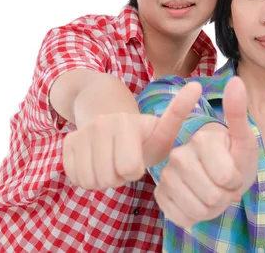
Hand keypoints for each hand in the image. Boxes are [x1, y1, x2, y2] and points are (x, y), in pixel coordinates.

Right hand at [62, 81, 202, 189]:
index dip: (135, 170)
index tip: (139, 157)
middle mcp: (100, 125)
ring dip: (103, 178)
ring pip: (90, 179)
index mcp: (126, 122)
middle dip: (118, 176)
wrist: (112, 125)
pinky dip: (87, 177)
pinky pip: (75, 177)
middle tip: (125, 162)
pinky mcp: (67, 144)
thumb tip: (197, 85)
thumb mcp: (164, 128)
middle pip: (108, 176)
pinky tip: (97, 164)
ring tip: (113, 163)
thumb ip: (179, 112)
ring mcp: (81, 133)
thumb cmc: (144, 135)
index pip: (129, 168)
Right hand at [154, 77, 257, 226]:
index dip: (236, 182)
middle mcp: (178, 155)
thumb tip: (235, 80)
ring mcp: (166, 176)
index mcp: (201, 140)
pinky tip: (199, 203)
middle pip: (212, 196)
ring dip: (213, 209)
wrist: (219, 177)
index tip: (234, 172)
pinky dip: (196, 217)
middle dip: (225, 197)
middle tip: (225, 186)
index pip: (226, 177)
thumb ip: (238, 113)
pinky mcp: (160, 196)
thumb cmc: (235, 158)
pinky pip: (183, 218)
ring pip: (197, 210)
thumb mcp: (245, 140)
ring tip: (214, 194)